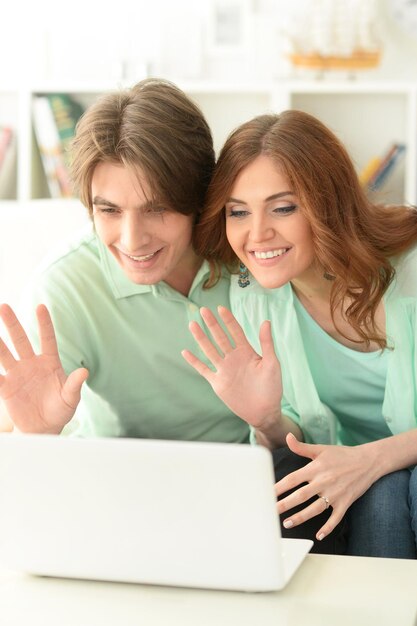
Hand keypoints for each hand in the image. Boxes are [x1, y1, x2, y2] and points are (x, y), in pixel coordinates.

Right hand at [0, 304, 87, 433]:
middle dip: (12, 324)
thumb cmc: (60, 411)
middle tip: (4, 306)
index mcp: (49, 362)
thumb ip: (74, 385)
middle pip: (20, 340)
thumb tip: (85, 372)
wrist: (44, 429)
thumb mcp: (70, 398)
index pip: (46, 339)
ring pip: (4, 354)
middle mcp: (31, 364)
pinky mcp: (6, 388)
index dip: (44, 323)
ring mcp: (17, 374)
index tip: (41, 306)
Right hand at [182, 305, 282, 428]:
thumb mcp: (272, 364)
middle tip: (203, 310)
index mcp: (247, 352)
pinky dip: (194, 362)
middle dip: (212, 324)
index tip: (221, 308)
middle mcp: (234, 358)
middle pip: (220, 337)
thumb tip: (266, 321)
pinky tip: (185, 352)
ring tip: (192, 324)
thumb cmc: (272, 387)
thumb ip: (267, 343)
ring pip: (210, 350)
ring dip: (201, 338)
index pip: (236, 331)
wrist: (265, 411)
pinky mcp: (218, 383)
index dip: (229, 320)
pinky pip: (204, 370)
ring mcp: (224, 370)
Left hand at [276, 432, 378, 540]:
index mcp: (316, 468)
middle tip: (271, 511)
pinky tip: (319, 535)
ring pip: (315, 509)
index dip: (279, 487)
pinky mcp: (345, 502)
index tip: (267, 493)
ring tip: (287, 523)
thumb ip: (302, 447)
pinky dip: (328, 528)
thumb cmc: (342, 455)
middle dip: (285, 504)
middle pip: (301, 495)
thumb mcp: (321, 449)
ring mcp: (335, 493)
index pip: (293, 479)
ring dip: (301, 517)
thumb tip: (288, 437)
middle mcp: (324, 481)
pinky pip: (336, 518)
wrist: (368, 461)